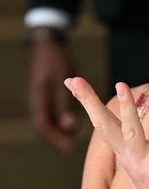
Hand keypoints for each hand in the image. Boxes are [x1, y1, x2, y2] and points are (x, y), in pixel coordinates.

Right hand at [28, 29, 78, 150]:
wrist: (46, 41)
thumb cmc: (55, 59)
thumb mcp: (62, 80)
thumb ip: (66, 101)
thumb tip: (70, 125)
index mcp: (39, 99)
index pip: (44, 125)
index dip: (55, 137)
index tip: (67, 147)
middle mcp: (37, 99)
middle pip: (44, 124)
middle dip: (56, 135)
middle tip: (68, 145)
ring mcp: (40, 95)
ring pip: (48, 116)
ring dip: (58, 125)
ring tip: (72, 132)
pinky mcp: (45, 90)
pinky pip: (51, 107)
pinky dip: (60, 114)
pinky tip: (72, 114)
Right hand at [64, 77, 148, 188]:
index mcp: (126, 148)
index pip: (104, 121)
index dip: (88, 101)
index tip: (72, 80)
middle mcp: (128, 155)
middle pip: (105, 125)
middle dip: (89, 103)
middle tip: (74, 80)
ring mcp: (141, 162)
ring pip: (130, 132)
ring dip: (126, 109)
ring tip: (120, 85)